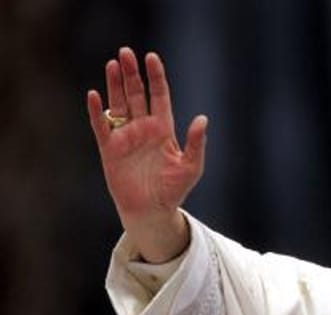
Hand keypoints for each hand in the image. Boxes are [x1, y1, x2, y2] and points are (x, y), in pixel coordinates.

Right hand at [86, 48, 205, 261]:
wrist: (153, 211)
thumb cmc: (174, 189)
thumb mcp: (191, 166)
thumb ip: (195, 142)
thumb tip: (202, 118)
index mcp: (164, 129)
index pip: (159, 96)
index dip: (156, 77)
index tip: (152, 58)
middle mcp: (143, 128)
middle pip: (136, 94)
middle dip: (131, 74)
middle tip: (126, 52)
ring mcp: (125, 137)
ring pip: (118, 104)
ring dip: (114, 85)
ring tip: (112, 64)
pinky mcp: (109, 149)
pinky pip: (101, 126)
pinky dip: (97, 111)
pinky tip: (94, 95)